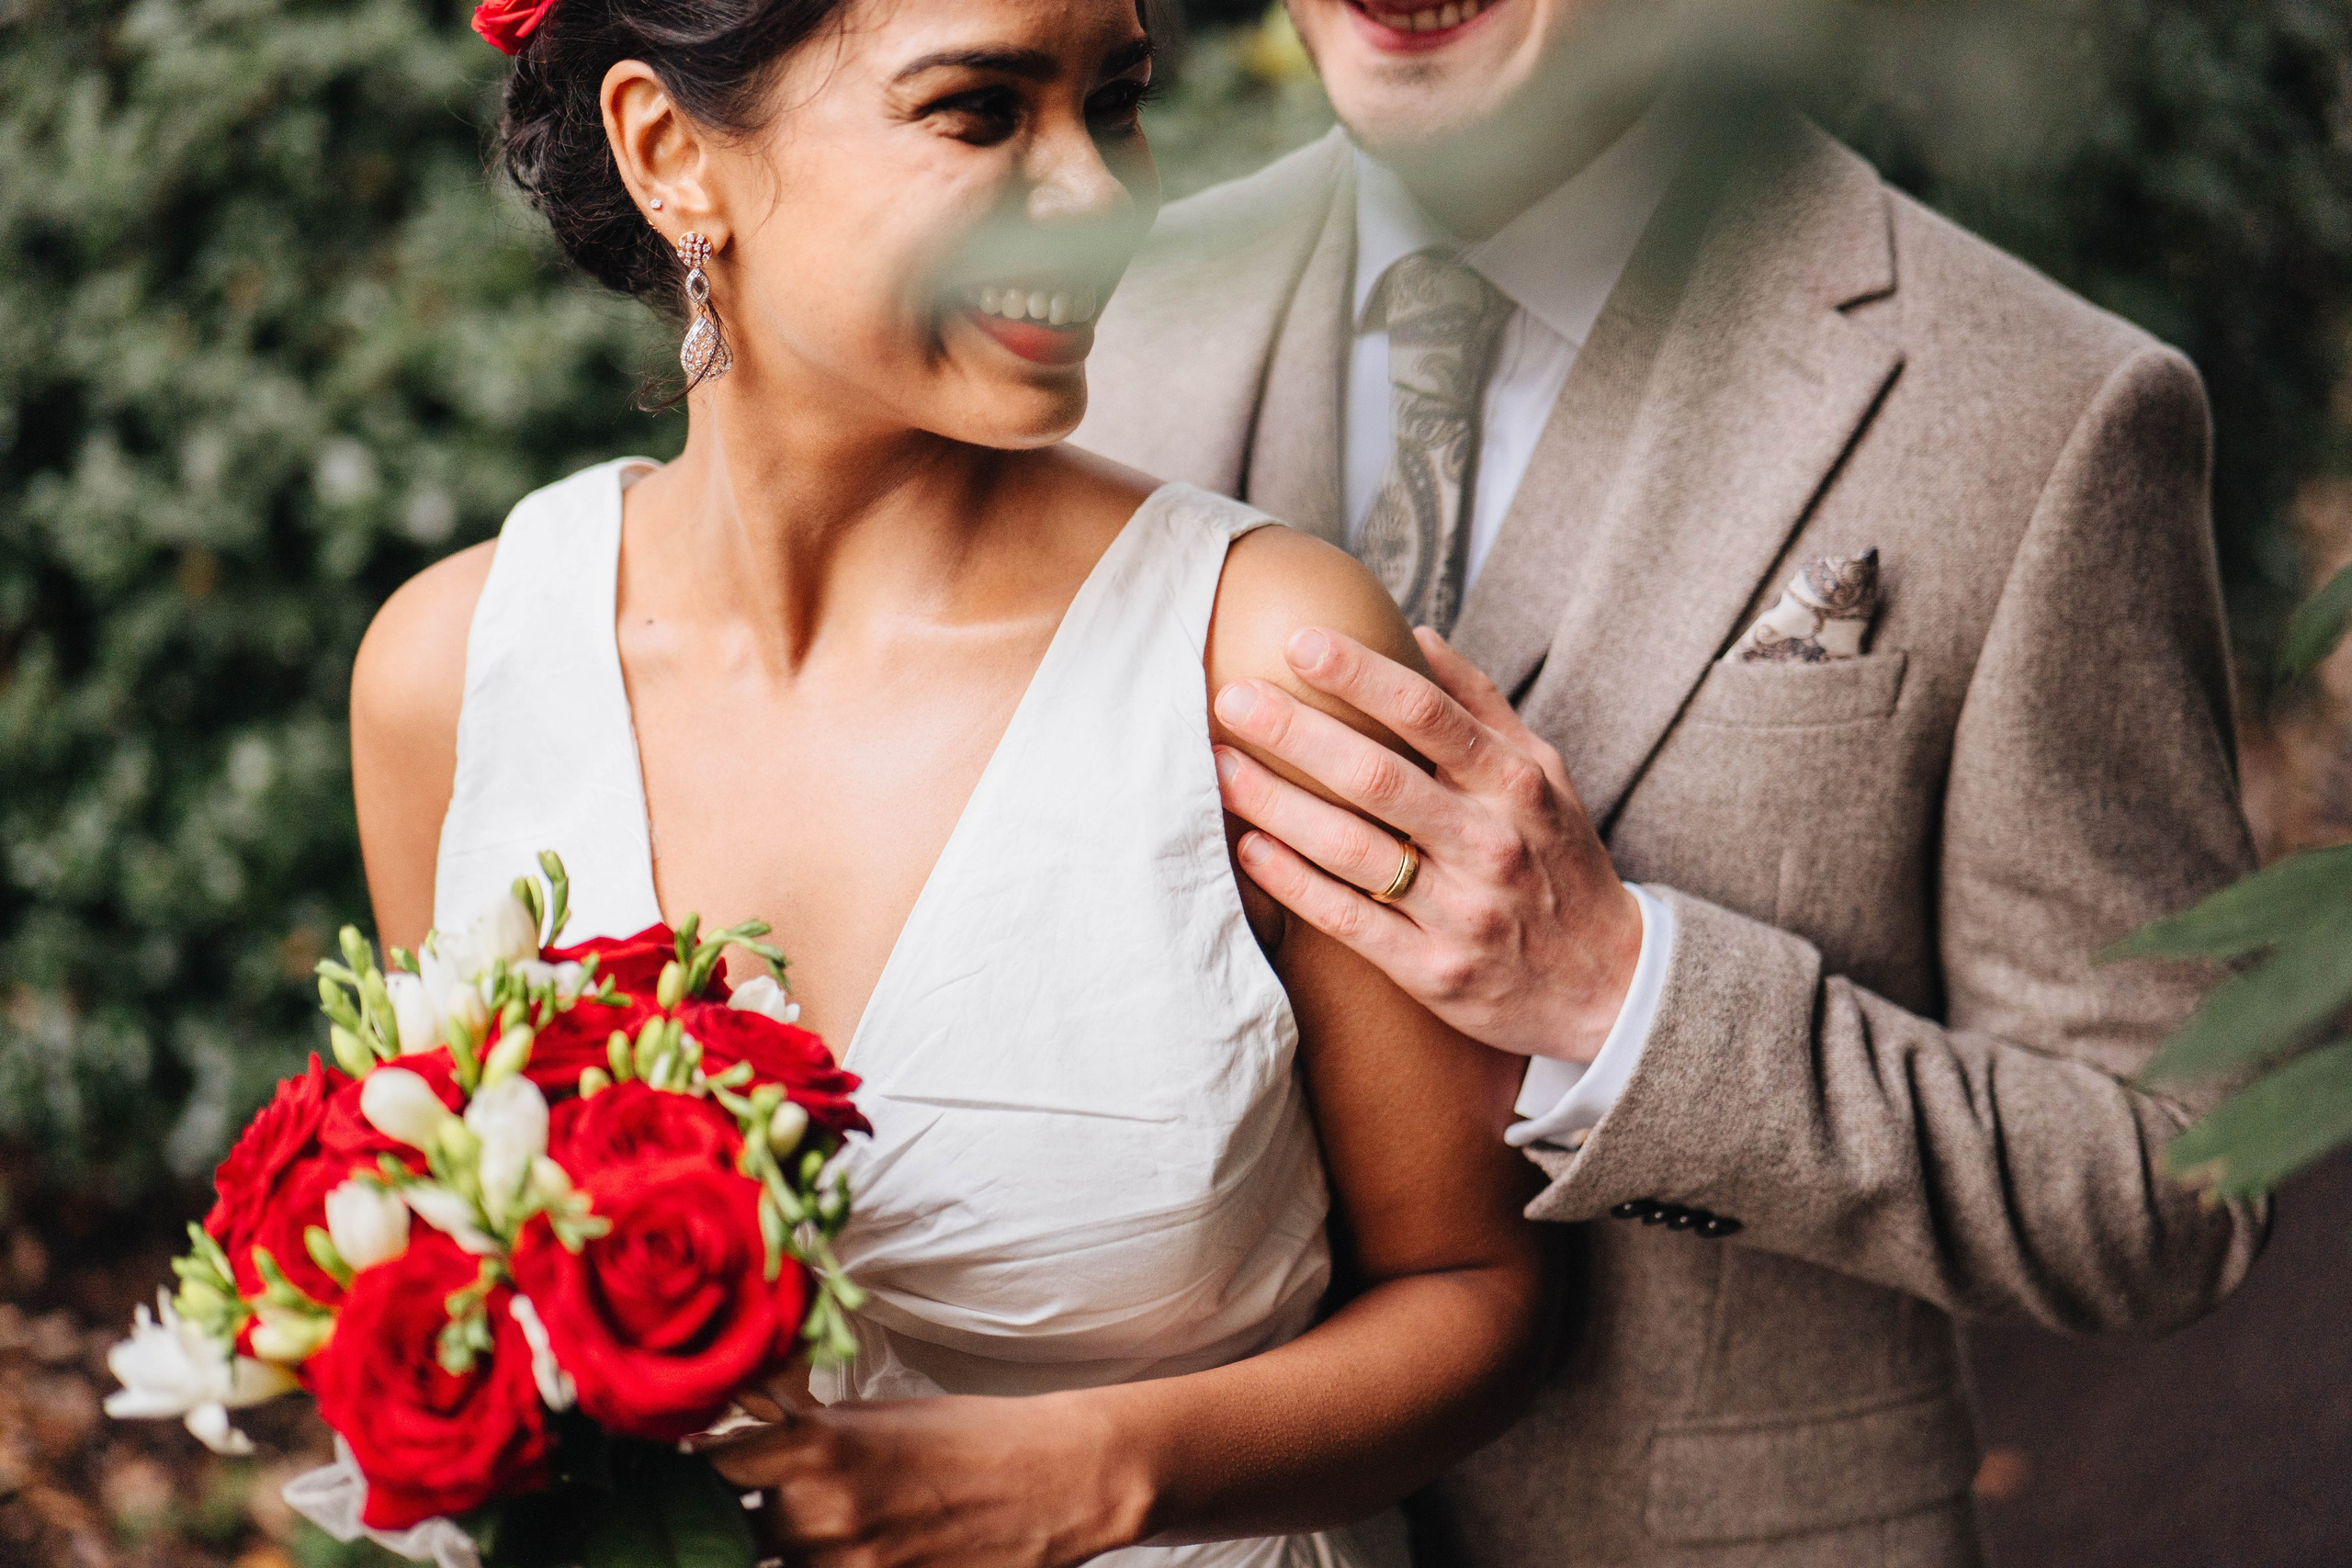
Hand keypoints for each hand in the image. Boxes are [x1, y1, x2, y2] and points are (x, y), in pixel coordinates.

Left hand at [698, 1391, 1151, 1567]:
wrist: (1053, 1477)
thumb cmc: (967, 1434)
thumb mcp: (874, 1414)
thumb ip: (804, 1430)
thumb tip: (741, 1425)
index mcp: (817, 1448)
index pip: (709, 1469)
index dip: (690, 1474)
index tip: (679, 1474)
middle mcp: (820, 1511)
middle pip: (727, 1533)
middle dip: (721, 1524)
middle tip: (714, 1518)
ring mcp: (849, 1564)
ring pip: (774, 1563)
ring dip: (774, 1549)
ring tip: (798, 1529)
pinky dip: (820, 1565)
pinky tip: (833, 1550)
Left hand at [1212, 626, 1642, 1063]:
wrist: (1609, 984)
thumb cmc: (1559, 861)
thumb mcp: (1543, 775)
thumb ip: (1481, 704)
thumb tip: (1416, 632)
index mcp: (1514, 784)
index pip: (1429, 714)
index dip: (1360, 673)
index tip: (1298, 640)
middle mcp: (1488, 843)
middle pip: (1377, 777)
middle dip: (1297, 733)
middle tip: (1232, 697)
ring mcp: (1460, 911)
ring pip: (1351, 850)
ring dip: (1277, 805)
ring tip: (1221, 766)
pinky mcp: (1432, 971)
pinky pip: (1349, 921)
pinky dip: (1294, 883)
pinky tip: (1250, 848)